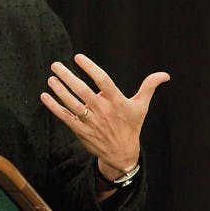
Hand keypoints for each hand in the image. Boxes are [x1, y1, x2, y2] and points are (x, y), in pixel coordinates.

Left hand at [39, 53, 169, 178]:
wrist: (122, 153)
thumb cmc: (130, 126)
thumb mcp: (141, 106)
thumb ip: (149, 87)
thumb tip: (165, 75)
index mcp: (117, 101)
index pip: (102, 80)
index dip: (90, 68)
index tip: (78, 57)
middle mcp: (103, 110)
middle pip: (82, 90)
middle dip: (67, 77)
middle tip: (55, 64)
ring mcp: (90, 121)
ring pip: (72, 103)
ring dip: (59, 90)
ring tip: (51, 78)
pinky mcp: (80, 130)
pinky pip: (65, 116)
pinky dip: (54, 106)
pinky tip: (44, 96)